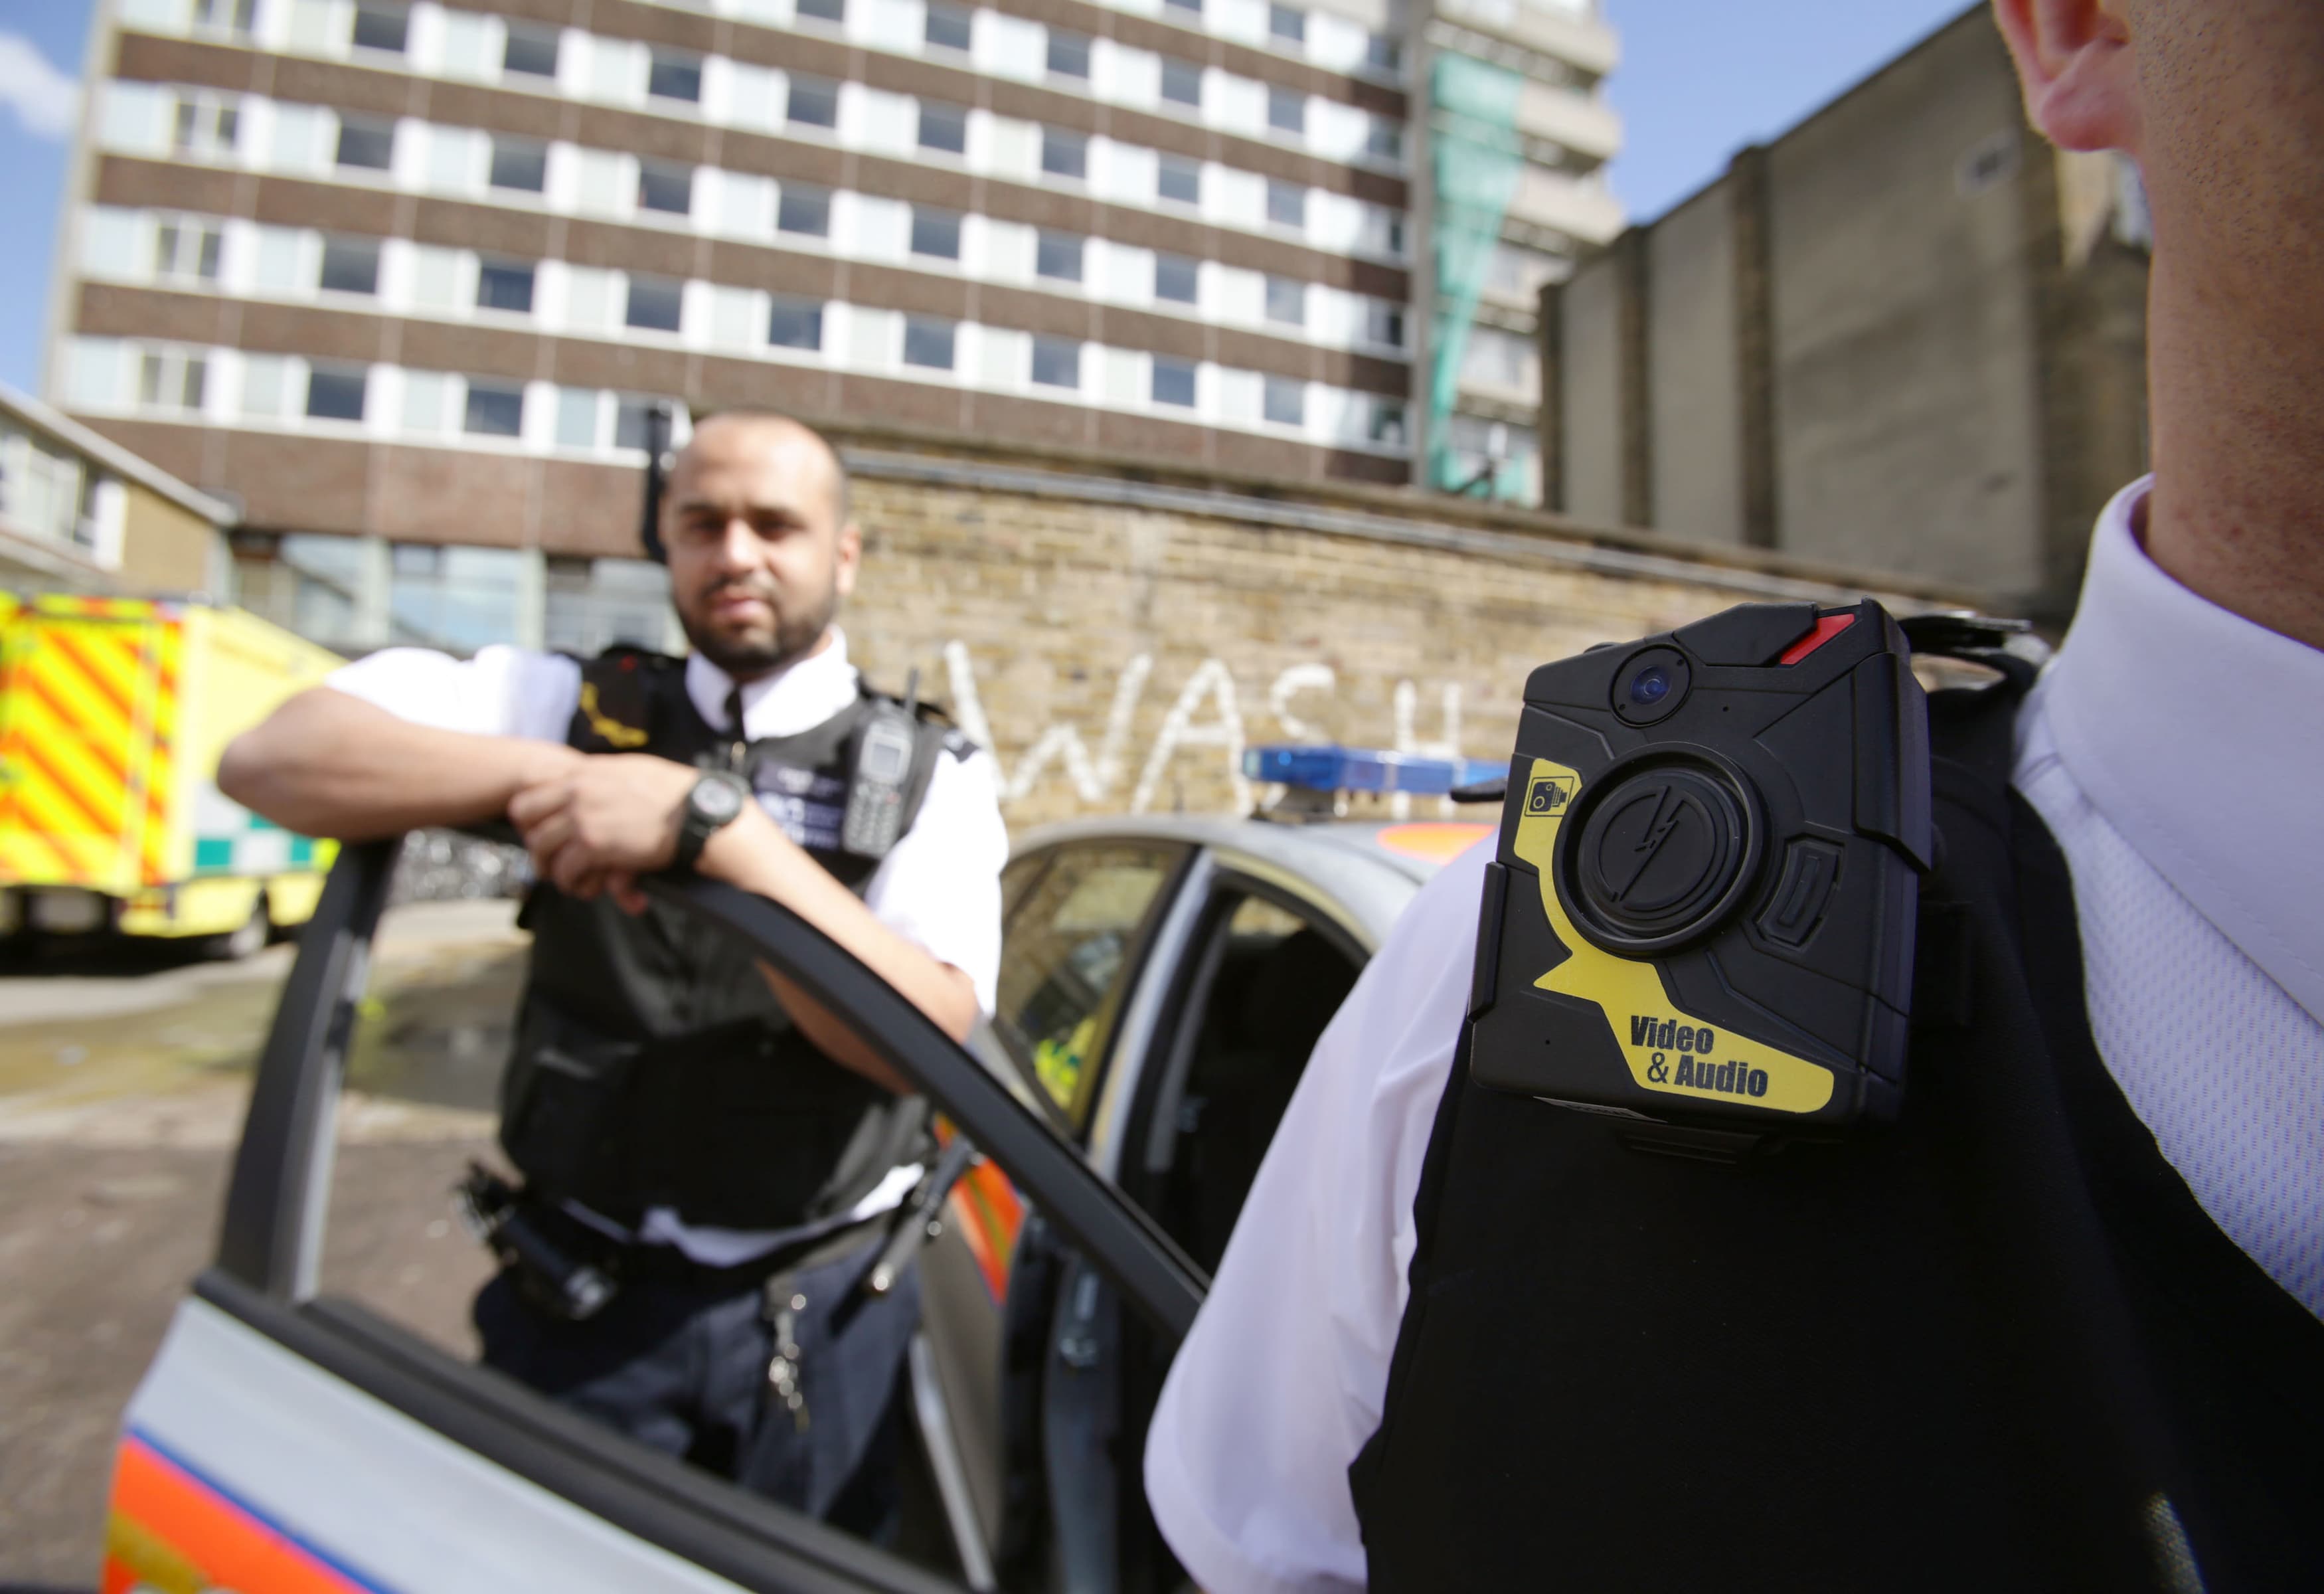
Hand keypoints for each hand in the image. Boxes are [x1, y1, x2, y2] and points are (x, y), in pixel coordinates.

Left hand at [509, 754, 700, 902]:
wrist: (695, 811)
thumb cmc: (672, 791)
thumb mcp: (630, 770)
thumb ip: (600, 775)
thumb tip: (587, 777)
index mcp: (584, 773)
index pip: (530, 793)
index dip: (528, 817)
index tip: (540, 831)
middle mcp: (577, 792)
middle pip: (526, 819)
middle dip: (532, 842)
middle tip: (546, 858)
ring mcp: (584, 818)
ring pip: (541, 846)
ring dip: (549, 866)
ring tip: (564, 878)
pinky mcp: (595, 845)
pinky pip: (566, 868)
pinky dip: (571, 881)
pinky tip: (582, 886)